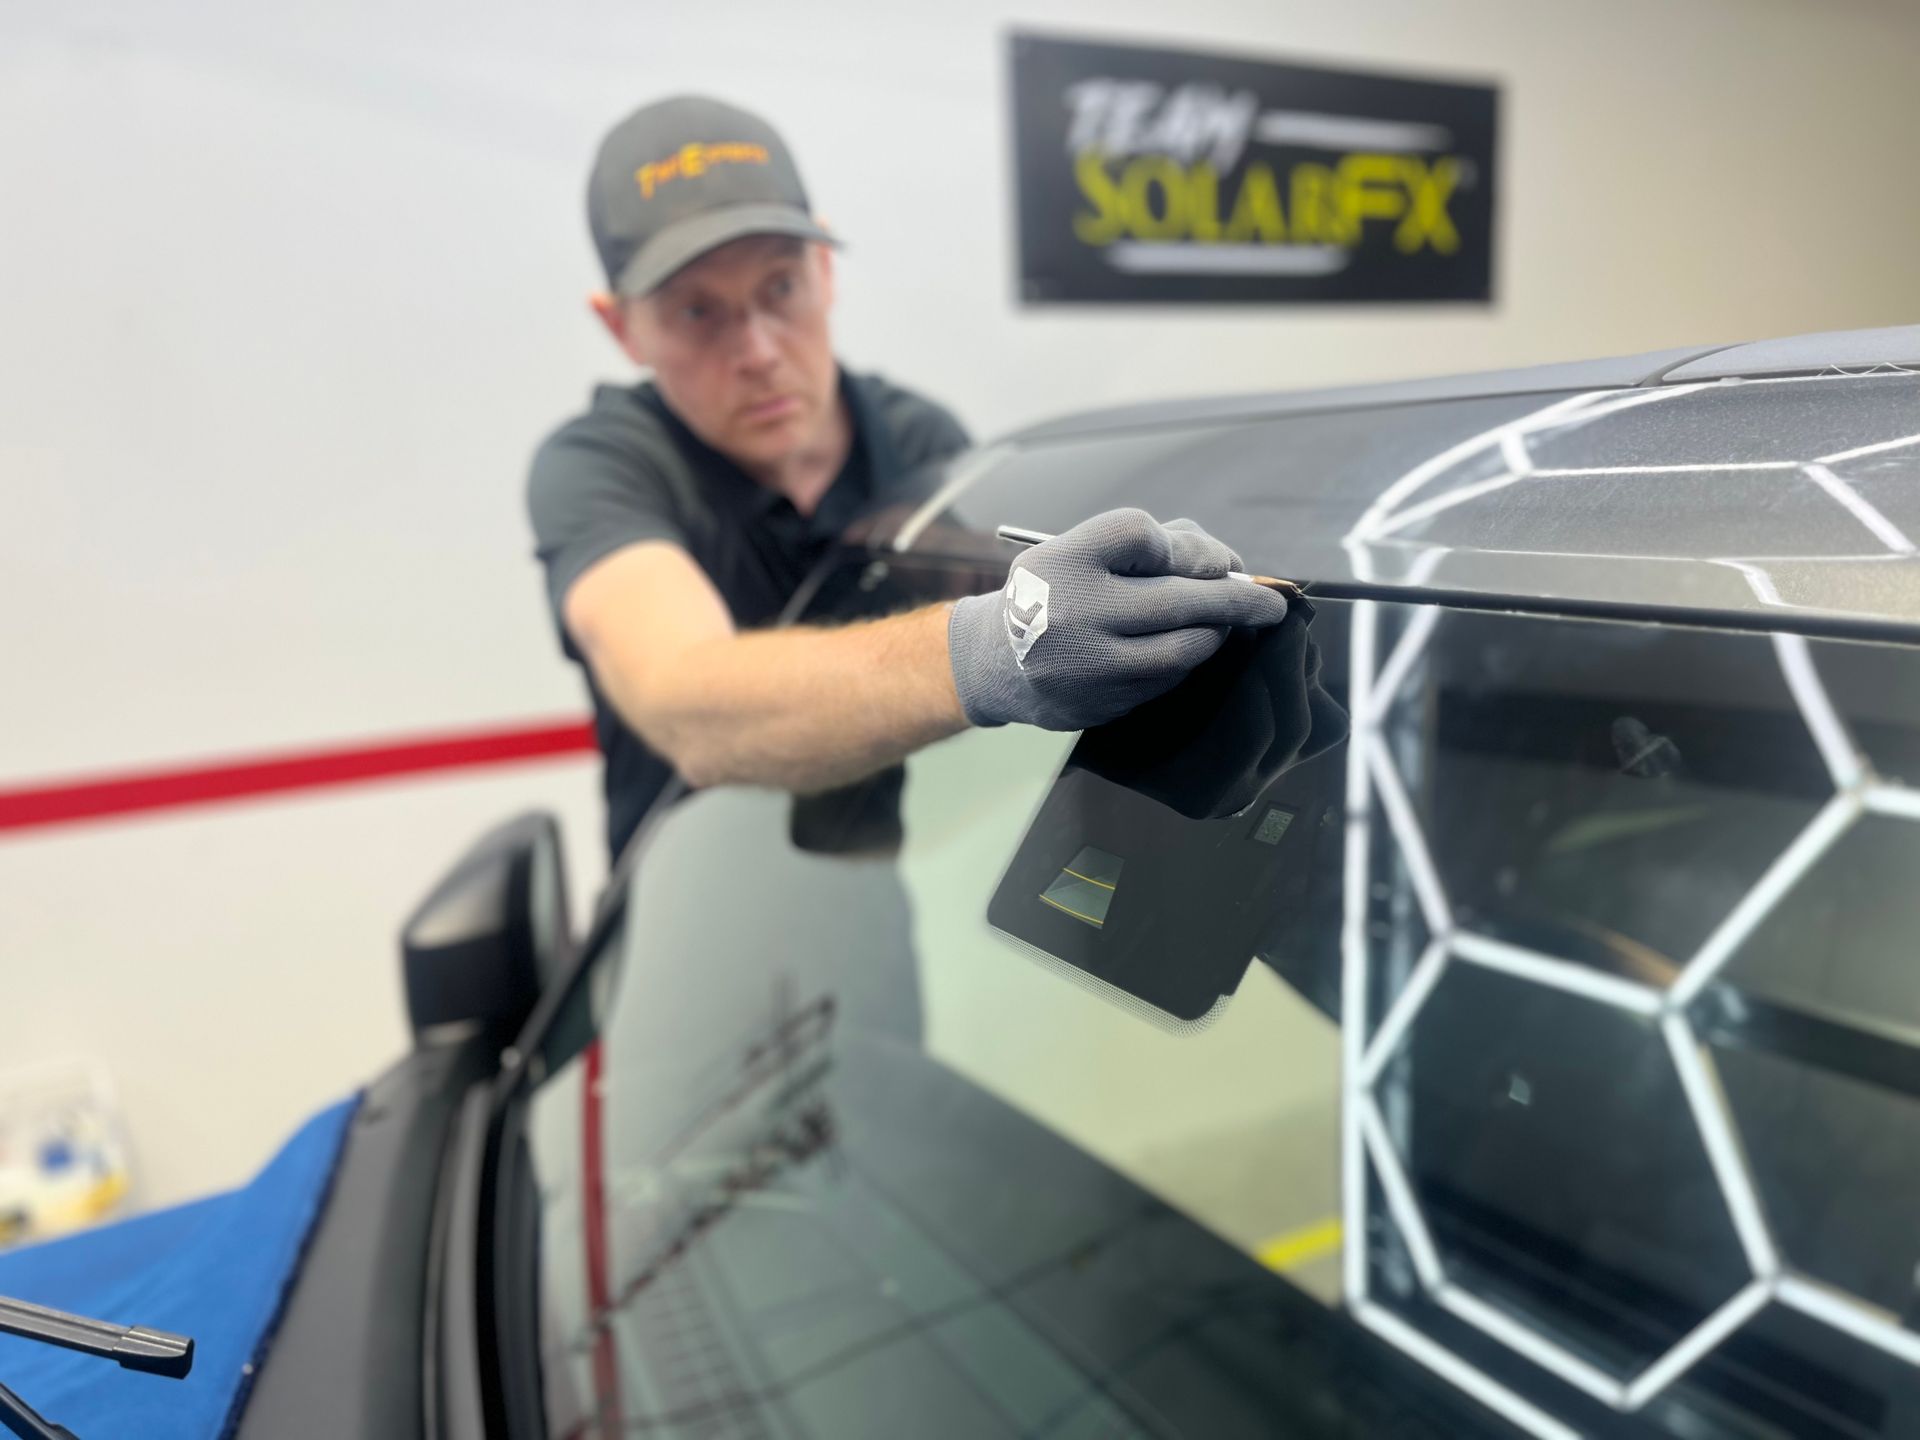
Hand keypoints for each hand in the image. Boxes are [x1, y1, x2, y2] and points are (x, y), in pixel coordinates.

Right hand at [948, 508, 1289, 729]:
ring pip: (1182, 650)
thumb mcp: (1079, 549)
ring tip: (1220, 624)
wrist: (996, 661)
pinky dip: (1183, 662)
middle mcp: (1074, 610)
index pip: (1141, 535)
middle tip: (1274, 602)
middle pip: (1179, 598)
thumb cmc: (1054, 593)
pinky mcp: (1099, 703)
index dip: (1191, 547)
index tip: (1216, 560)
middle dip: (1237, 599)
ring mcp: (1087, 665)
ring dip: (1213, 634)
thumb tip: (1225, 566)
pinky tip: (1181, 649)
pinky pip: (1164, 681)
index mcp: (1066, 559)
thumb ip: (1147, 544)